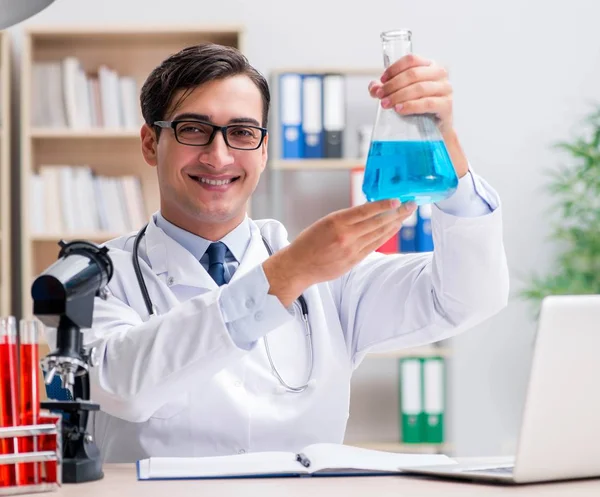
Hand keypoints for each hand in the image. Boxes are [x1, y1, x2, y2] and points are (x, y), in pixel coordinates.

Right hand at [263, 199, 416, 306]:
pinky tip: (392, 229)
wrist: (298, 266)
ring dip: (394, 224)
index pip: (365, 211)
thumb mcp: (324, 223)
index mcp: (335, 222)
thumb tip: (369, 212)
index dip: (383, 205)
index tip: (397, 200)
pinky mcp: (353, 261)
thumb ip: (346, 219)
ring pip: (378, 234)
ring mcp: (351, 250)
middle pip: (377, 222)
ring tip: (405, 215)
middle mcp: (345, 236)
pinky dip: (385, 236)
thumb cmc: (309, 242)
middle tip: (410, 205)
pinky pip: (373, 246)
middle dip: (397, 213)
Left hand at [368, 54, 469, 177]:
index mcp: (429, 66)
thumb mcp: (401, 95)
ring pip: (419, 88)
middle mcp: (439, 74)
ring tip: (385, 104)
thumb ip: (386, 89)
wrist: (435, 129)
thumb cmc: (418, 108)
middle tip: (380, 96)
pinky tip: (399, 109)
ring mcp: (445, 89)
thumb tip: (373, 88)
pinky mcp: (446, 105)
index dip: (394, 68)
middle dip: (393, 85)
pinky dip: (411, 106)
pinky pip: (427, 103)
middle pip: (413, 74)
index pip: (411, 60)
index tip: (382, 81)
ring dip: (399, 95)